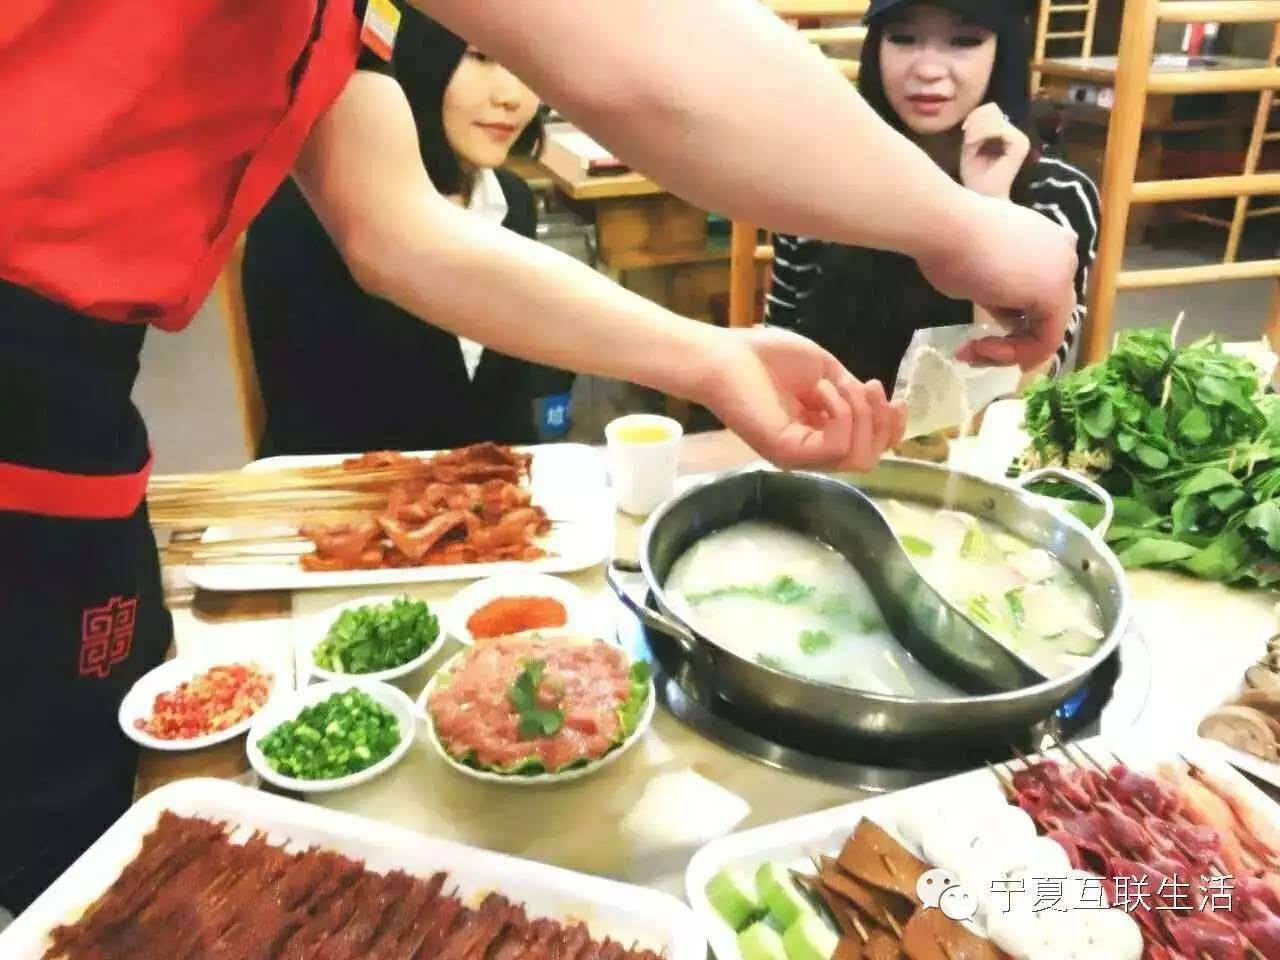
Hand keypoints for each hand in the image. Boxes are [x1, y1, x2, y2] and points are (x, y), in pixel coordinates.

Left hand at [693, 327, 905, 471]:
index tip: (897, 399)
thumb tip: (873, 406)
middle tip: (869, 386)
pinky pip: (836, 446)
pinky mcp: (789, 453)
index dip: (892, 429)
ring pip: (859, 457)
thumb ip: (851, 393)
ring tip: (842, 385)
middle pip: (870, 458)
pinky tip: (823, 389)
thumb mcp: (825, 370)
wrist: (726, 355)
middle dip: (882, 422)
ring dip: (863, 415)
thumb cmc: (767, 357)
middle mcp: (812, 450)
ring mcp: (800, 456)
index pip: (869, 448)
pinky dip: (842, 413)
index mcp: (821, 432)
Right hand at [917, 192, 1077, 370]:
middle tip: (971, 350)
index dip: (1007, 322)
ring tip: (971, 352)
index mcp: (1048, 242)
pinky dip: (1015, 353)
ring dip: (1007, 350)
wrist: (946, 228)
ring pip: (1046, 329)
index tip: (974, 334)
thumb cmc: (952, 241)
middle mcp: (1064, 254)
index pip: (1039, 294)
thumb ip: (1003, 287)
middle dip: (1009, 341)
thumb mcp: (982, 270)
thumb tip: (1006, 307)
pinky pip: (1045, 340)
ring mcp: (1063, 273)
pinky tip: (983, 349)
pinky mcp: (1054, 294)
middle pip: (1045, 314)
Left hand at [959, 103, 1030, 198]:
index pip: (992, 110)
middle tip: (965, 137)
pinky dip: (981, 133)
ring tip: (968, 143)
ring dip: (976, 128)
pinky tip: (971, 144)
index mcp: (1007, 135)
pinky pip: (999, 128)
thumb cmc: (975, 176)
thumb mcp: (971, 147)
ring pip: (995, 118)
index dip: (976, 115)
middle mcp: (1017, 135)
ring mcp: (1021, 140)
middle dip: (975, 121)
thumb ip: (975, 128)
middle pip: (993, 110)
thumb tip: (979, 111)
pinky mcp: (1020, 145)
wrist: (981, 198)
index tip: (963, 130)